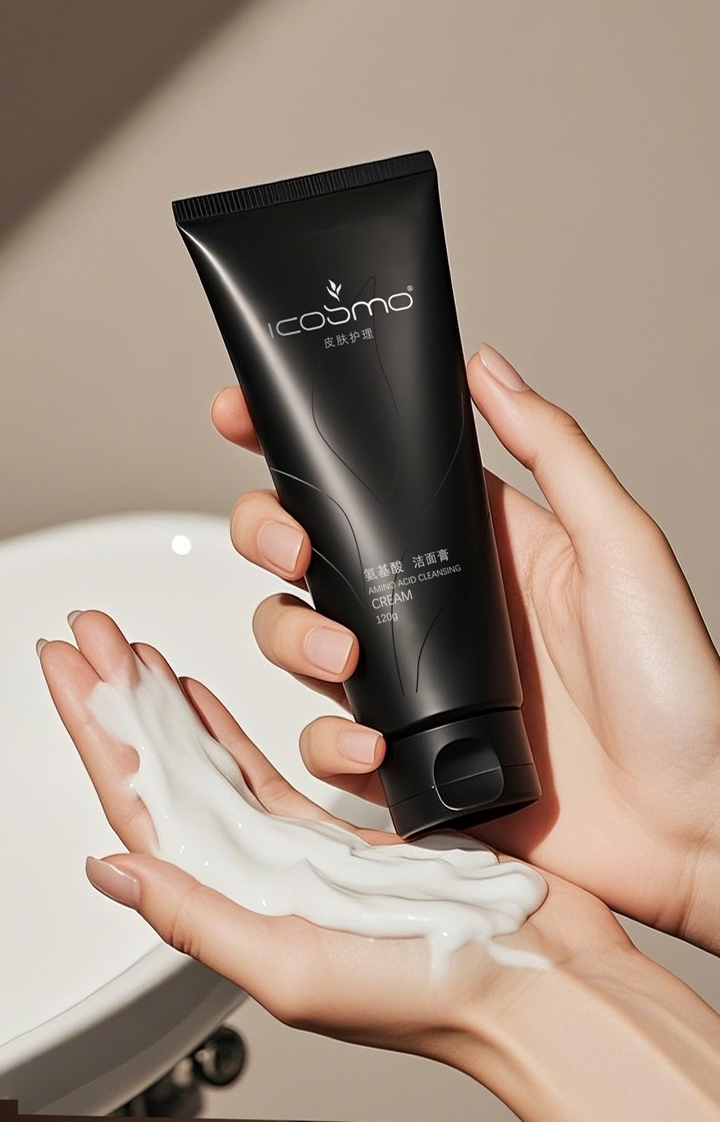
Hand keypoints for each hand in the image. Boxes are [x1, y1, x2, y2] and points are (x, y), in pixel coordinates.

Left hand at [38, 612, 719, 1121]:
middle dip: (121, 699)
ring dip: (167, 705)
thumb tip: (109, 870)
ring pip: (211, 761)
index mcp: (236, 902)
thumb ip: (202, 915)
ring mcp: (302, 848)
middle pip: (165, 770)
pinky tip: (207, 697)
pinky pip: (271, 766)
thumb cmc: (434, 993)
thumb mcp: (298, 964)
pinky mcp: (352, 827)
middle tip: (89, 633)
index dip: (100, 731)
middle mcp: (257, 873)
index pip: (141, 803)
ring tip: (132, 654)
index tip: (69, 666)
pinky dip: (232, 726)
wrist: (541, 985)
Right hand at [212, 343, 719, 950]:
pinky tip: (369, 741)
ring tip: (343, 658)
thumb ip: (554, 450)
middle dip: (269, 536)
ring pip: (299, 639)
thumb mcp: (622, 545)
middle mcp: (435, 607)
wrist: (687, 827)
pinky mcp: (407, 758)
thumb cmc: (677, 691)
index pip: (372, 476)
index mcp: (478, 545)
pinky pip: (328, 741)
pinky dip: (327, 741)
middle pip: (310, 551)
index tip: (240, 417)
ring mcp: (415, 683)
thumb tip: (487, 367)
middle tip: (291, 545)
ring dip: (291, 637)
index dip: (298, 446)